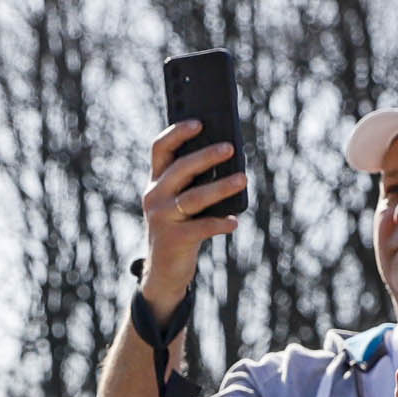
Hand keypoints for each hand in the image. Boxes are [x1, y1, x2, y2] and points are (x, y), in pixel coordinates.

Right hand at [139, 120, 244, 310]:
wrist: (163, 273)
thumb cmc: (178, 230)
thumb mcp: (179, 205)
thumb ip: (192, 185)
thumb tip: (226, 163)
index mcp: (156, 183)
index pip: (160, 149)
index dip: (178, 133)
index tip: (199, 123)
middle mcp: (155, 197)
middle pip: (181, 169)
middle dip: (206, 156)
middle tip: (230, 148)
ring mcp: (163, 218)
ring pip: (194, 197)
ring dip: (221, 187)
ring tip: (242, 179)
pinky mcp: (174, 240)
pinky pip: (202, 227)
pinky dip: (220, 223)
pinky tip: (234, 222)